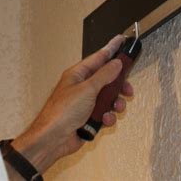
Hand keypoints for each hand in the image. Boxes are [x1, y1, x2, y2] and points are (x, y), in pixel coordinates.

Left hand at [11, 35, 133, 173]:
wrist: (53, 140)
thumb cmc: (61, 112)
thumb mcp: (87, 89)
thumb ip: (104, 75)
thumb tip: (116, 63)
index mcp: (78, 74)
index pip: (99, 57)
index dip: (111, 48)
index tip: (121, 40)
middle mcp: (82, 87)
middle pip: (107, 79)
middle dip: (118, 84)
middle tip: (127, 88)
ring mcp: (86, 102)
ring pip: (108, 98)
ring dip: (115, 103)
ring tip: (116, 107)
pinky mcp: (89, 117)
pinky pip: (105, 113)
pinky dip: (108, 117)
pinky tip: (105, 119)